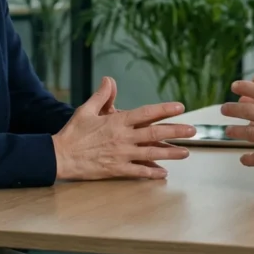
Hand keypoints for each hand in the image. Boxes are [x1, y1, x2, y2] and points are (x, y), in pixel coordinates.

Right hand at [52, 77, 196, 180]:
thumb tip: (109, 80)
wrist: (60, 156)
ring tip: (186, 152)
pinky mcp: (117, 169)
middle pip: (155, 133)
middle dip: (176, 131)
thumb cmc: (73, 132)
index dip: (164, 109)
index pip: (147, 113)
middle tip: (193, 130)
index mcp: (118, 121)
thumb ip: (101, 96)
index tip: (180, 107)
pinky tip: (164, 174)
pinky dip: (152, 173)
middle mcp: (123, 138)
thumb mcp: (86, 110)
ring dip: (171, 153)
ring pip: (152, 153)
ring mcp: (122, 155)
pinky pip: (139, 171)